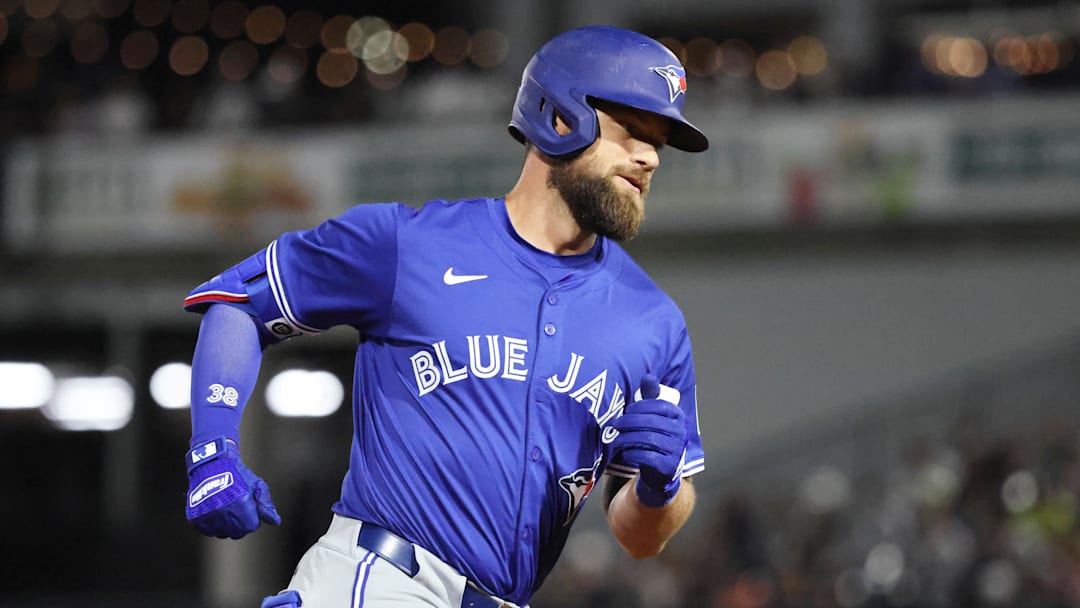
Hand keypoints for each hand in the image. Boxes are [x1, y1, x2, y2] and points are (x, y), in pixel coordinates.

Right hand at [185, 437, 280, 538]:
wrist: (211, 463)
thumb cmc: (237, 474)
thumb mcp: (256, 485)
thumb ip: (266, 505)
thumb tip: (275, 522)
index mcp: (241, 504)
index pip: (251, 526)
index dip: (252, 518)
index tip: (249, 509)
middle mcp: (224, 512)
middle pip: (237, 533)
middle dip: (240, 524)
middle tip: (237, 510)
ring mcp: (209, 516)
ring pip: (222, 533)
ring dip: (226, 526)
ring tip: (225, 509)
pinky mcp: (196, 518)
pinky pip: (208, 531)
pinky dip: (212, 525)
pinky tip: (214, 512)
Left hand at [606, 374, 687, 507]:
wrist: (660, 471)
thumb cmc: (653, 437)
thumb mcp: (653, 416)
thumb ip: (650, 397)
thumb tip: (648, 376)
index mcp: (677, 415)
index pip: (656, 405)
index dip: (637, 407)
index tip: (625, 411)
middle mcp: (681, 431)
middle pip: (650, 422)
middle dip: (628, 422)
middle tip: (614, 425)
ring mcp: (677, 450)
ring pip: (647, 439)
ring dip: (626, 438)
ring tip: (615, 438)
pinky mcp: (669, 467)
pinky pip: (646, 457)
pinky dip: (632, 453)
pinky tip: (624, 452)